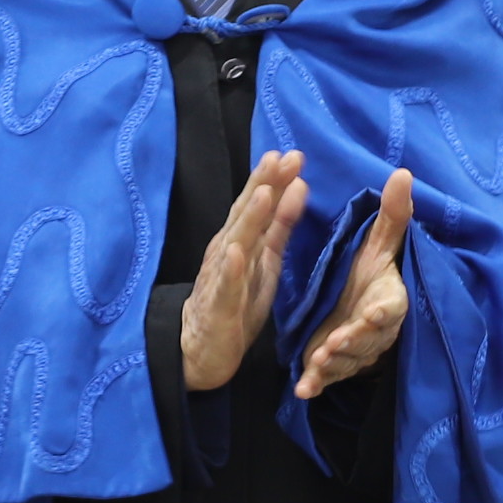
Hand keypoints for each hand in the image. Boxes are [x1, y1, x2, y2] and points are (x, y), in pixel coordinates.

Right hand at [179, 150, 307, 391]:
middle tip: (281, 157)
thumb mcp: (266, 259)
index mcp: (241, 239)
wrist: (203, 347)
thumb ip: (281, 224)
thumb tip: (299, 184)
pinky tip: (237, 251)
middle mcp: (227, 250)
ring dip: (248, 217)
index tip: (291, 154)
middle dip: (263, 185)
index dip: (273, 179)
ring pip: (235, 242)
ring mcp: (220, 275)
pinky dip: (230, 267)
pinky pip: (225, 284)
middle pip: (245, 213)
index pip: (257, 203)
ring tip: (263, 193)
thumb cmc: (237, 301)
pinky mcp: (218, 304)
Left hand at [293, 168, 413, 401]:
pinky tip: (303, 390)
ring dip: (332, 364)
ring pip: (346, 361)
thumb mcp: (378, 246)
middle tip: (334, 342)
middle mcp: (375, 330)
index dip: (384, 311)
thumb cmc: (369, 275)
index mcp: (389, 299)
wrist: (355, 308)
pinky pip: (328, 378)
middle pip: (368, 339)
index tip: (374, 312)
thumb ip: (392, 216)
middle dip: (352, 341)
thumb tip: (404, 173)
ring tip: (315, 363)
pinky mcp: (336, 366)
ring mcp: (355, 352)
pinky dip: (316, 384)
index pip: (392, 307)